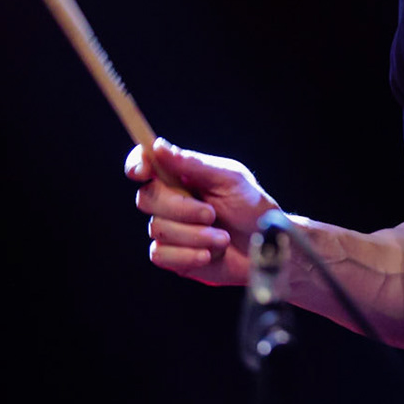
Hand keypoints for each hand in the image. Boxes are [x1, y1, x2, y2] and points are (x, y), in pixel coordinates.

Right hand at [126, 138, 279, 285]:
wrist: (267, 247)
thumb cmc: (252, 207)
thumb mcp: (229, 179)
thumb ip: (194, 164)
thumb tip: (157, 146)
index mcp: (181, 175)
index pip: (145, 164)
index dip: (137, 164)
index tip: (143, 171)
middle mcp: (170, 200)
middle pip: (146, 198)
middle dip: (180, 208)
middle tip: (211, 214)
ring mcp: (170, 229)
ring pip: (157, 229)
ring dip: (195, 235)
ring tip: (223, 237)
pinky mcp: (173, 256)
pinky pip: (160, 255)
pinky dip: (188, 255)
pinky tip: (210, 254)